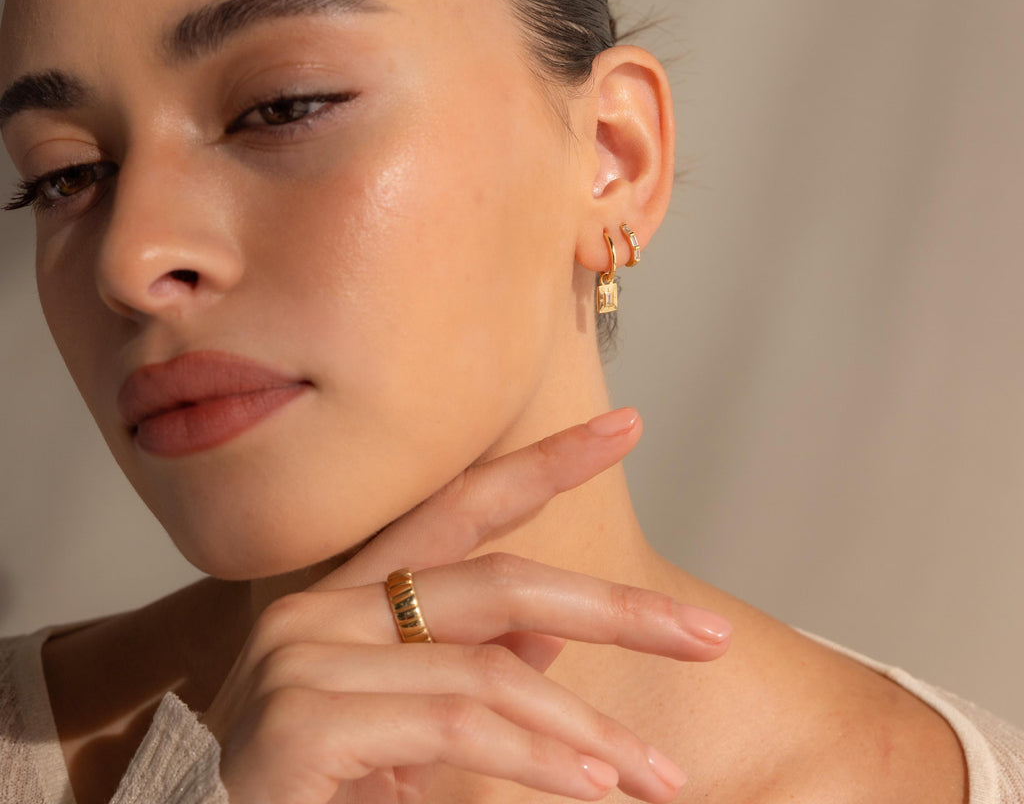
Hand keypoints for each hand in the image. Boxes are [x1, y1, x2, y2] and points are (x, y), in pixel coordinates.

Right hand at [202, 410, 730, 803]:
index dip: (546, 462)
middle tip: (705, 632)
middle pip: (497, 580)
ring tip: (653, 777)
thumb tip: (554, 639)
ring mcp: (305, 657)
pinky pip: (458, 724)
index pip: (460, 506)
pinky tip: (591, 783)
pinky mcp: (302, 722)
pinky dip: (538, 755)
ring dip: (586, 727)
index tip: (626, 427)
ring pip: (490, 667)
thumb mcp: (400, 732)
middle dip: (614, 605)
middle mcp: (321, 607)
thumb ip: (472, 677)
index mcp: (346, 597)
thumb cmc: (296, 794)